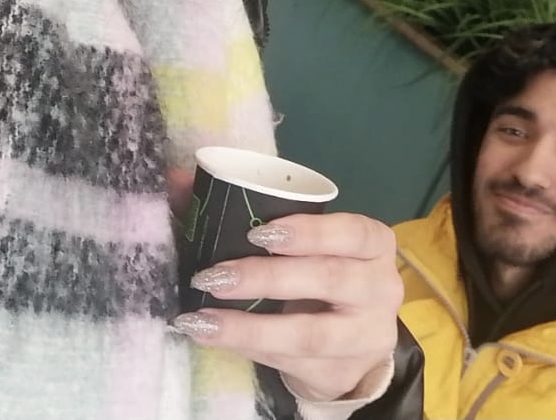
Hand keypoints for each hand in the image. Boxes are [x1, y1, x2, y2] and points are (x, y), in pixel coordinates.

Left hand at [172, 213, 401, 402]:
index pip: (354, 232)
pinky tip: (212, 337)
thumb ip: (244, 210)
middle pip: (331, 279)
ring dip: (250, 326)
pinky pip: (289, 363)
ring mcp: (364, 337)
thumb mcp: (298, 244)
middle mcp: (380, 289)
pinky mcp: (340, 374)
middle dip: (268, 277)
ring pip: (309, 333)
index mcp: (373, 245)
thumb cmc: (316, 276)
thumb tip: (175, 181)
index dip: (311, 231)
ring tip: (201, 318)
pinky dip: (246, 348)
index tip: (259, 231)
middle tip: (213, 276)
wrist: (347, 346)